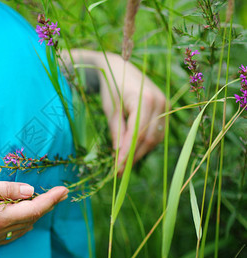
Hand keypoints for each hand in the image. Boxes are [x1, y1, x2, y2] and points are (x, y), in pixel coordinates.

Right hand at [0, 178, 68, 247]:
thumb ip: (8, 190)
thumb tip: (31, 191)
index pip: (34, 209)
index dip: (51, 199)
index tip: (64, 190)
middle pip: (29, 220)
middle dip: (44, 206)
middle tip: (54, 193)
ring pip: (20, 229)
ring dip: (31, 215)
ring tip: (35, 200)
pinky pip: (9, 235)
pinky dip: (18, 224)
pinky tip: (16, 215)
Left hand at [65, 49, 165, 172]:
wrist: (119, 68)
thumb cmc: (111, 87)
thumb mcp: (111, 110)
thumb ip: (117, 132)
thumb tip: (120, 155)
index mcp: (145, 99)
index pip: (137, 133)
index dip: (128, 153)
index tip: (117, 168)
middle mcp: (160, 102)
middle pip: (149, 138)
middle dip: (134, 156)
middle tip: (119, 171)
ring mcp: (165, 105)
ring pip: (155, 137)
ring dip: (140, 151)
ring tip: (124, 163)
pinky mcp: (165, 108)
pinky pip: (157, 131)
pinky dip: (145, 142)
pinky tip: (133, 150)